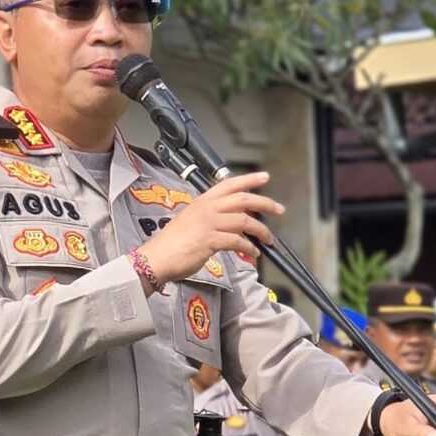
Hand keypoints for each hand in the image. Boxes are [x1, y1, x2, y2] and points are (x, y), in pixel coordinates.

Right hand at [142, 171, 282, 284]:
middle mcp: (207, 208)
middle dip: (265, 203)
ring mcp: (209, 223)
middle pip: (243, 200)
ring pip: (245, 221)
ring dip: (261, 231)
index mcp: (202, 201)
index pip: (229, 184)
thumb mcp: (191, 221)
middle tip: (279, 209)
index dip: (249, 179)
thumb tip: (232, 222)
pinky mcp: (210, 240)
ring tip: (269, 240)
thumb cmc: (172, 243)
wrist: (157, 257)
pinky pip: (237, 241)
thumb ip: (210, 218)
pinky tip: (253, 254)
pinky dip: (249, 248)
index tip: (265, 177)